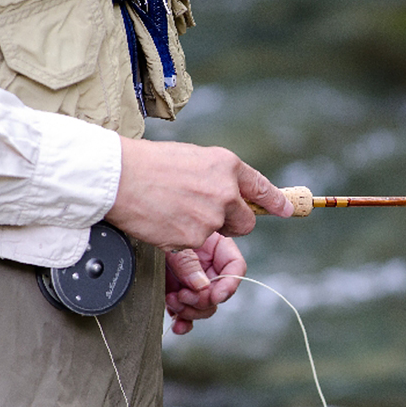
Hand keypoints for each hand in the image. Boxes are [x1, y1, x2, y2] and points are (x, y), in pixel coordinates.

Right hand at [105, 138, 293, 250]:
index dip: (276, 201)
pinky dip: (184, 242)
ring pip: (219, 235)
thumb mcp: (194, 158)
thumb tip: (231, 193)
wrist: (119, 177)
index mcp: (227, 166)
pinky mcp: (193, 239)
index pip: (260, 188)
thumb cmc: (150, 163)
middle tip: (207, 216)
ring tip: (174, 211)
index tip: (286, 210)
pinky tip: (166, 224)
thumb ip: (218, 176)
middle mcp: (225, 192)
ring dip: (203, 230)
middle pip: (246, 223)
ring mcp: (211, 218)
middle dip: (233, 223)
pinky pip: (196, 248)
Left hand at [164, 233, 244, 333]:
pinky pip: (188, 312)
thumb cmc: (157, 225)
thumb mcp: (174, 242)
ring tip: (172, 301)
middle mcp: (208, 265)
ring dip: (190, 310)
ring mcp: (194, 280)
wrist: (134, 226)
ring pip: (204, 306)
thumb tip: (202, 286)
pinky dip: (183, 321)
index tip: (215, 296)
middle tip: (185, 296)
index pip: (235, 267)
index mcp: (216, 247)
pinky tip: (177, 325)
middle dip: (203, 300)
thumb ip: (189, 263)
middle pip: (219, 292)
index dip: (230, 284)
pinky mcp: (180, 292)